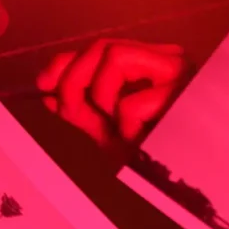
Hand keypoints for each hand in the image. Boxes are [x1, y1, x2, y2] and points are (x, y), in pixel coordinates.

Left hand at [36, 39, 189, 147]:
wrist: (185, 181)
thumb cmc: (154, 155)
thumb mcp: (109, 130)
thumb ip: (81, 109)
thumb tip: (49, 92)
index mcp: (151, 65)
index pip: (101, 48)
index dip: (66, 62)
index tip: (43, 84)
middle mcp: (167, 60)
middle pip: (103, 46)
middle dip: (73, 79)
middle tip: (72, 113)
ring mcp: (179, 73)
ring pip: (114, 58)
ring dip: (101, 98)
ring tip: (117, 127)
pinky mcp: (184, 93)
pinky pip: (129, 103)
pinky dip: (123, 127)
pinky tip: (140, 140)